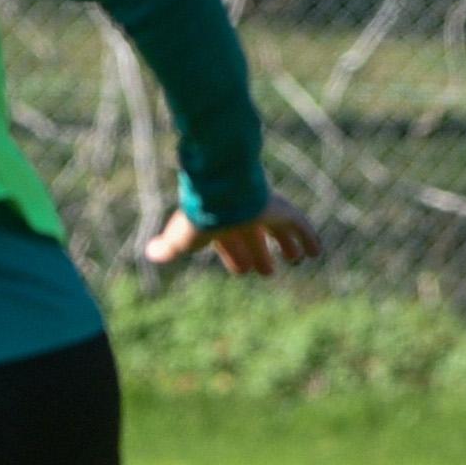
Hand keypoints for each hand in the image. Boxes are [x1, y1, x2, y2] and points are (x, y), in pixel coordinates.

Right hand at [143, 199, 323, 275]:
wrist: (221, 193)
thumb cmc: (199, 217)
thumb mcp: (182, 238)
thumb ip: (169, 246)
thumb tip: (150, 252)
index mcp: (220, 223)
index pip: (229, 242)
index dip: (234, 256)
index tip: (242, 271)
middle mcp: (244, 217)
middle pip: (254, 238)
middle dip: (260, 254)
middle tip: (267, 271)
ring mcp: (265, 212)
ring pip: (278, 231)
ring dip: (287, 246)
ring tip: (296, 261)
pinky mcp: (284, 211)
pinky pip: (300, 226)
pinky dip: (309, 239)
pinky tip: (316, 253)